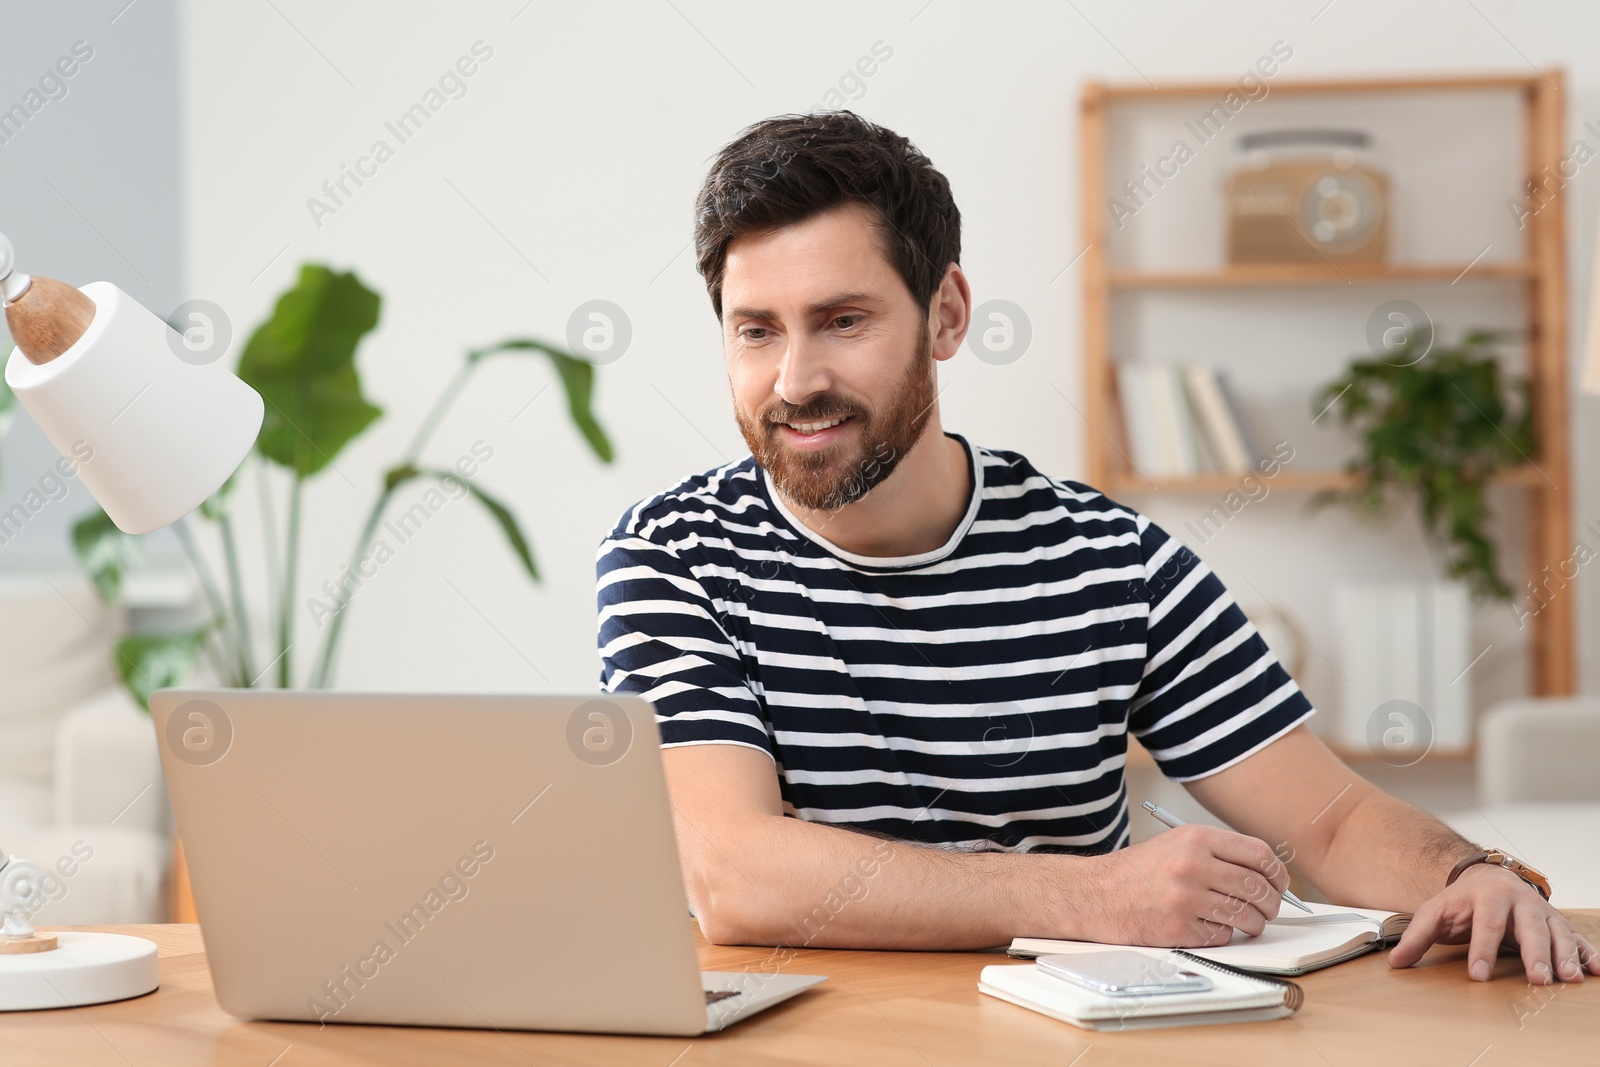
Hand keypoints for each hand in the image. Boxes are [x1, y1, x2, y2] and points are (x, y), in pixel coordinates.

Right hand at [1085, 824, 1289, 946]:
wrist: (1094, 894)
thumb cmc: (1136, 872)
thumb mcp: (1176, 844)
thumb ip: (1217, 853)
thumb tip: (1264, 873)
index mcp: (1195, 838)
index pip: (1259, 854)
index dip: (1277, 873)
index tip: (1279, 884)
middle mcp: (1192, 865)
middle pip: (1257, 888)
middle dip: (1270, 904)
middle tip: (1267, 909)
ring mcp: (1186, 898)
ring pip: (1245, 916)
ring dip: (1251, 924)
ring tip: (1243, 922)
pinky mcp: (1179, 928)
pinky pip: (1222, 936)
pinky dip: (1221, 936)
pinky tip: (1206, 926)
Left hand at [1387, 863, 1599, 982]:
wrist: (1486, 878)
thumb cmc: (1461, 901)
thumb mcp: (1434, 912)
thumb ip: (1416, 937)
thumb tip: (1396, 962)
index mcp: (1487, 895)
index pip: (1485, 925)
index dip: (1482, 951)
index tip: (1478, 976)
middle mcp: (1519, 901)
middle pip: (1529, 928)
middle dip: (1534, 954)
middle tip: (1536, 979)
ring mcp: (1542, 912)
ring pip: (1557, 933)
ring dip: (1565, 956)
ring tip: (1569, 978)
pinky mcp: (1557, 923)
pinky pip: (1576, 938)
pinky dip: (1588, 952)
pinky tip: (1596, 970)